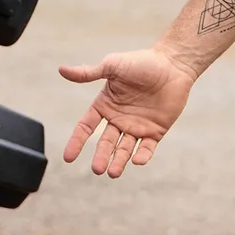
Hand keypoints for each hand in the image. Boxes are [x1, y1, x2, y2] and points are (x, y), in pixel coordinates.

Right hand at [58, 48, 196, 176]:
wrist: (173, 64)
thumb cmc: (142, 62)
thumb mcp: (113, 66)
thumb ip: (88, 73)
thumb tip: (61, 69)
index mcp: (105, 105)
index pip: (86, 127)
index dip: (77, 142)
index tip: (69, 158)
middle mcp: (119, 119)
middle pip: (106, 143)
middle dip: (101, 156)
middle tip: (98, 169)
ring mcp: (137, 126)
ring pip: (124, 149)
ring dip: (119, 161)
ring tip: (113, 173)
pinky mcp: (155, 131)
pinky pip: (147, 148)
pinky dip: (142, 156)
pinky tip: (137, 160)